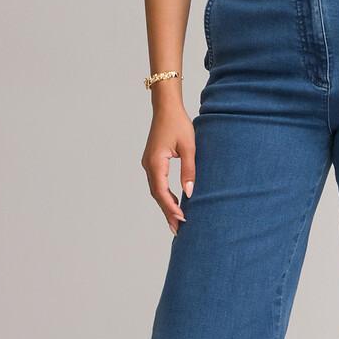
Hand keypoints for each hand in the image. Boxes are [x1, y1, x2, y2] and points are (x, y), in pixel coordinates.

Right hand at [142, 100, 194, 234]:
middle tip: (178, 230)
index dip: (171, 207)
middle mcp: (148, 165)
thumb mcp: (189, 147)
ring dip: (166, 205)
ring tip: (176, 221)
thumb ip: (189, 170)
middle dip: (167, 212)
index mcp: (155, 162)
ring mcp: (148, 164)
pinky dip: (165, 195)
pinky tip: (175, 203)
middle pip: (157, 194)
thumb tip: (190, 192)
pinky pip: (158, 183)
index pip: (162, 191)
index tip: (182, 219)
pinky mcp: (152, 162)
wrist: (166, 108)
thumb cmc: (178, 124)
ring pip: (156, 190)